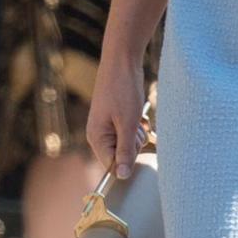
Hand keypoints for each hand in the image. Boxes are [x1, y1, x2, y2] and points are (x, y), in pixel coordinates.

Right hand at [86, 56, 151, 179]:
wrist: (122, 62)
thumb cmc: (123, 90)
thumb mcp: (128, 122)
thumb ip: (126, 149)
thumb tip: (122, 175)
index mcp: (97, 138)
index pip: (111, 165)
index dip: (127, 162)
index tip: (136, 146)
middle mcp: (99, 135)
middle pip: (122, 155)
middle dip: (135, 144)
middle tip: (137, 125)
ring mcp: (108, 126)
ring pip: (129, 143)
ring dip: (138, 133)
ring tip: (138, 117)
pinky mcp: (117, 118)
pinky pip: (131, 131)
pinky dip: (139, 125)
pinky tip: (140, 114)